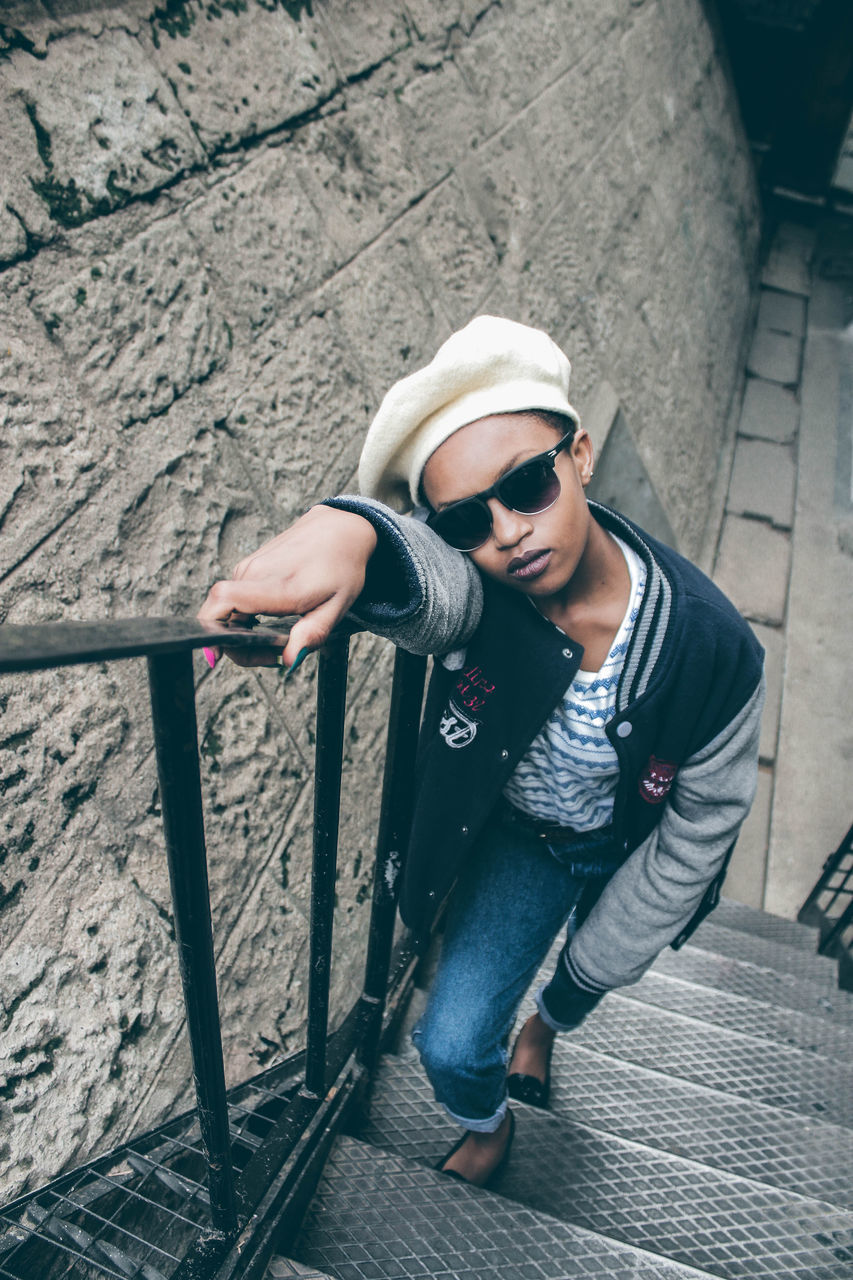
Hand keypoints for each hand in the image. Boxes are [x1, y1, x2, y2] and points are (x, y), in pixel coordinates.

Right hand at [198, 505, 377, 667]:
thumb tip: (289, 661)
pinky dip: (243, 616)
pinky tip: (268, 622)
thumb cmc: (341, 566)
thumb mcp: (336, 607)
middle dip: (235, 644)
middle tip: (271, 655)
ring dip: (240, 631)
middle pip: (219, 614)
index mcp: (277, 584)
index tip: (219, 655)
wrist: (340, 529)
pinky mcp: (248, 566)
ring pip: (225, 608)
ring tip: (276, 639)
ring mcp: (249, 567)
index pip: (224, 600)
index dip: (211, 629)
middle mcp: (255, 572)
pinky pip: (233, 597)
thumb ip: (311, 634)